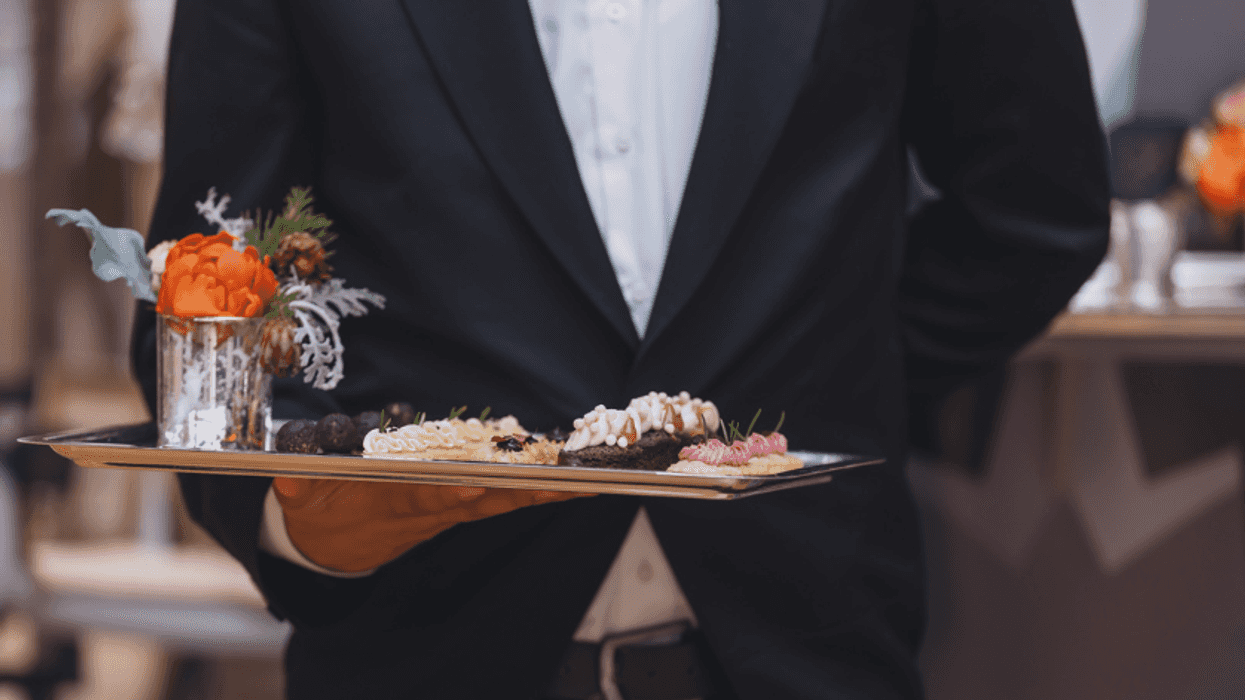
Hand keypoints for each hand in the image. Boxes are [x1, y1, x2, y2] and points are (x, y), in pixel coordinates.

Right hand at [272, 478, 589, 572]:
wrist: (334, 547)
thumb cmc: (320, 513)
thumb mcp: (300, 501)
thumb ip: (298, 489)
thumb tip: (287, 478)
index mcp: (393, 505)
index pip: (425, 499)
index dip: (450, 493)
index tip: (475, 485)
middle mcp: (432, 509)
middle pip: (484, 500)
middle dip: (525, 491)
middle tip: (568, 481)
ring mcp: (452, 509)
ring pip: (505, 500)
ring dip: (546, 492)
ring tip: (588, 481)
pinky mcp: (463, 505)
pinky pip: (508, 498)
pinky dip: (541, 491)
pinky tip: (575, 483)